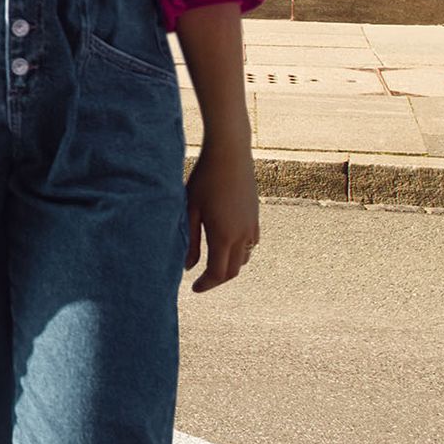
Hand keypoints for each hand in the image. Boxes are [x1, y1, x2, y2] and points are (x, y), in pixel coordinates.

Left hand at [186, 146, 259, 291]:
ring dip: (229, 266)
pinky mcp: (255, 217)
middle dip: (217, 279)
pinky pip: (250, 244)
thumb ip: (189, 241)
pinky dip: (239, 252)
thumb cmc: (204, 179)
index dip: (206, 285)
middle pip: (233, 270)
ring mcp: (252, 226)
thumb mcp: (190, 210)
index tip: (193, 289)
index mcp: (224, 236)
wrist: (230, 154)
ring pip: (244, 258)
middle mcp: (242, 235)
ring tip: (211, 265)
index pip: (218, 273)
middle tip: (201, 282)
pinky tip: (226, 246)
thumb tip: (187, 267)